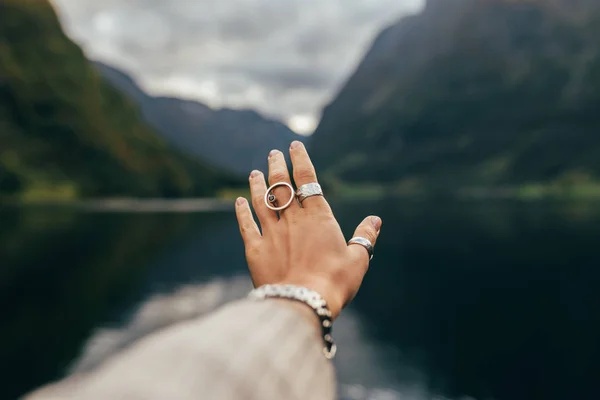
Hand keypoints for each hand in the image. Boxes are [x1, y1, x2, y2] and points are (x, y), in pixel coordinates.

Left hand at [234, 141, 381, 318]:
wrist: (302, 303)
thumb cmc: (335, 282)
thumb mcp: (358, 259)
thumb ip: (365, 237)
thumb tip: (375, 220)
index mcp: (318, 217)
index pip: (306, 179)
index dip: (300, 160)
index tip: (294, 145)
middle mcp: (292, 219)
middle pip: (281, 185)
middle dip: (277, 166)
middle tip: (273, 153)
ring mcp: (271, 233)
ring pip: (261, 200)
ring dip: (257, 184)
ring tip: (255, 173)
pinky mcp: (255, 249)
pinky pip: (246, 225)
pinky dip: (241, 211)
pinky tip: (239, 201)